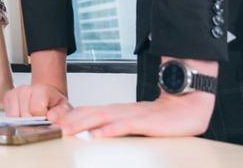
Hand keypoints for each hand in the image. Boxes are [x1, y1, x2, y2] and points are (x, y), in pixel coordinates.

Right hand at [4, 82, 70, 117]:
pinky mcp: (8, 97)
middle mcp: (26, 89)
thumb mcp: (64, 108)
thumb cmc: (54, 103)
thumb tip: (51, 118)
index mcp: (41, 90)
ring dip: (23, 122)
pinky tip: (24, 116)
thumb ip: (61, 114)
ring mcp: (15, 92)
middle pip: (24, 114)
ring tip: (32, 118)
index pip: (36, 109)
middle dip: (32, 123)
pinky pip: (8, 115)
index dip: (42, 119)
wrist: (47, 96)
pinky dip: (15, 119)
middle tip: (40, 121)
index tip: (46, 120)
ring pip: (14, 116)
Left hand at [52, 92, 215, 137]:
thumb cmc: (162, 117)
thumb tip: (96, 133)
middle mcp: (123, 110)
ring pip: (105, 118)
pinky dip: (112, 129)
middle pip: (93, 113)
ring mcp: (135, 115)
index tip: (53, 121)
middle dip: (72, 120)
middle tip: (54, 126)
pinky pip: (127, 126)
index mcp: (119, 110)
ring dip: (85, 124)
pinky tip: (100, 134)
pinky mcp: (148, 123)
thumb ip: (117, 125)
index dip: (72, 115)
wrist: (189, 107)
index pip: (91, 111)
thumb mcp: (135, 121)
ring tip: (69, 130)